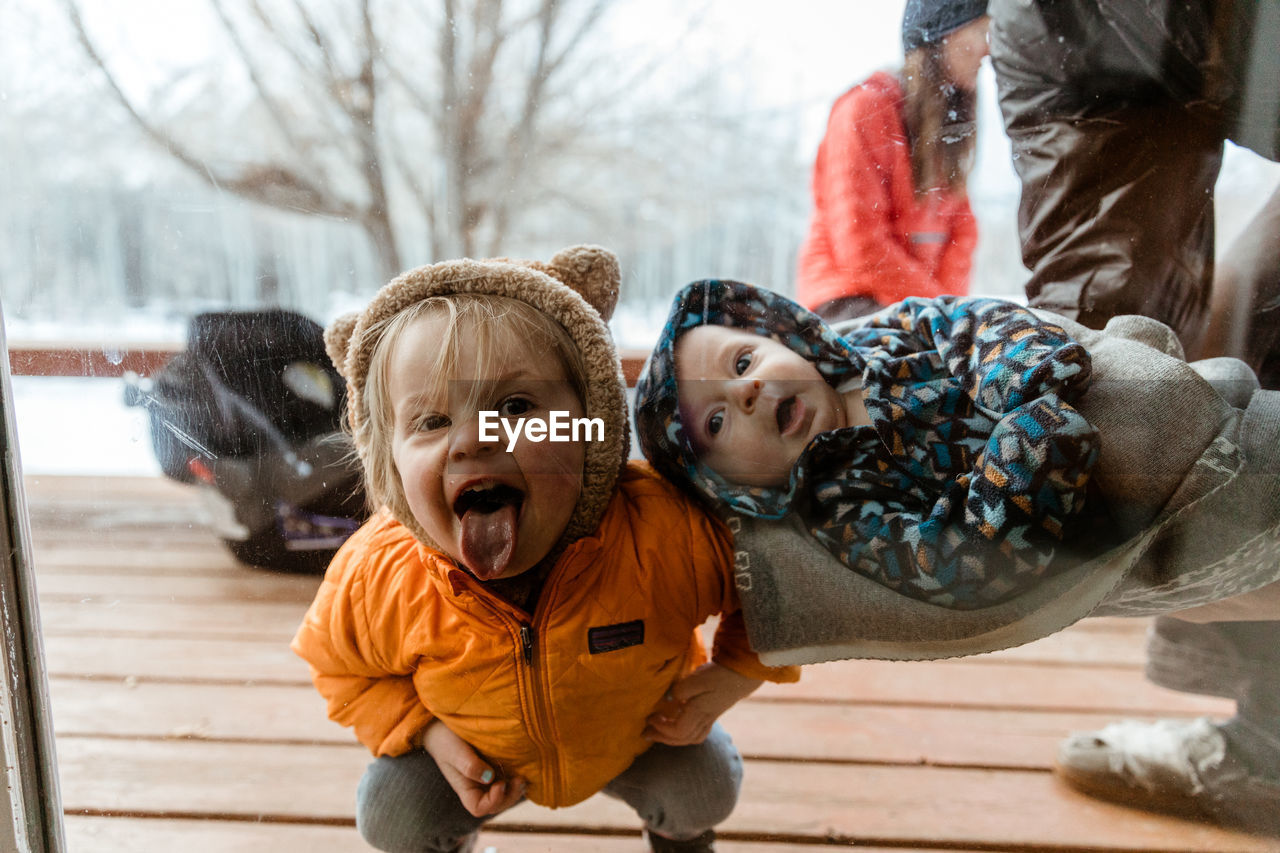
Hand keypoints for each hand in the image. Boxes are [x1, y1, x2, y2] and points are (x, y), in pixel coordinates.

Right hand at [422, 721, 526, 816]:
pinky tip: (522, 768)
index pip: (479, 808)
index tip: (500, 784)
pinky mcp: (496, 766)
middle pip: (497, 804)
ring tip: (522, 777)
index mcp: (466, 789)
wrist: (445, 725)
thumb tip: (490, 777)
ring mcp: (488, 778)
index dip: (493, 801)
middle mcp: (478, 787)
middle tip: (519, 780)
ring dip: (516, 789)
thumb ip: (469, 766)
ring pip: (505, 793)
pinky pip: (508, 777)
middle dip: (510, 796)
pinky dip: (516, 776)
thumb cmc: (446, 740)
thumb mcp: (455, 752)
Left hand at [642, 662, 760, 745]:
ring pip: (690, 738)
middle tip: (646, 732)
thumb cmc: (718, 675)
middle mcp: (704, 720)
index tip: (650, 717)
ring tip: (659, 732)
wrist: (742, 674)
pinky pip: (697, 733)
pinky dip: (684, 734)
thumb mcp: (697, 679)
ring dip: (672, 739)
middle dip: (662, 738)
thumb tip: (668, 699)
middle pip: (682, 739)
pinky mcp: (713, 715)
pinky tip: (677, 725)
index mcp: (699, 712)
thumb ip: (680, 690)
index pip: (678, 731)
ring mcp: (710, 719)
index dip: (662, 728)